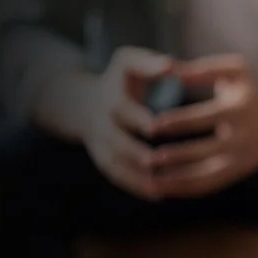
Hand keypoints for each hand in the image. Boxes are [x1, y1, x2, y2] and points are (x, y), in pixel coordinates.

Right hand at [81, 47, 171, 199]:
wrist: (86, 103)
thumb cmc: (121, 79)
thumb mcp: (128, 63)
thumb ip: (148, 62)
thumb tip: (170, 64)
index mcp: (110, 98)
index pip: (121, 109)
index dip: (137, 118)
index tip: (156, 125)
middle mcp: (102, 124)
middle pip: (116, 141)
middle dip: (135, 152)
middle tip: (158, 161)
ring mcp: (101, 145)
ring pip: (116, 165)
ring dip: (137, 177)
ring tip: (163, 187)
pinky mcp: (104, 160)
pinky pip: (118, 177)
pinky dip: (136, 187)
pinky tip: (160, 195)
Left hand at [148, 55, 257, 198]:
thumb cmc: (247, 93)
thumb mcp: (236, 72)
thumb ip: (204, 69)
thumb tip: (172, 71)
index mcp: (240, 110)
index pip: (208, 118)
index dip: (181, 122)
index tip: (154, 125)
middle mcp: (242, 138)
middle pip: (207, 151)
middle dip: (178, 156)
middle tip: (149, 158)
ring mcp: (239, 160)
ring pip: (207, 176)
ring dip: (178, 181)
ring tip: (150, 181)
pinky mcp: (235, 174)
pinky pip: (207, 186)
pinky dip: (183, 189)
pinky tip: (160, 189)